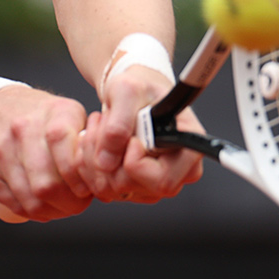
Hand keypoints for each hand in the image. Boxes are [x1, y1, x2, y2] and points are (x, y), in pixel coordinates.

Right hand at [0, 84, 95, 221]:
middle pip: (47, 185)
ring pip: (28, 198)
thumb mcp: (67, 115)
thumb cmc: (37, 116)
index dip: (80, 181)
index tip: (87, 190)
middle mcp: (22, 127)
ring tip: (57, 206)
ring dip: (48, 211)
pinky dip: (27, 210)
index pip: (69, 155)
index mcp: (52, 113)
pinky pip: (9, 201)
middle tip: (75, 205)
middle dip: (67, 204)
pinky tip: (36, 204)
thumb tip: (105, 179)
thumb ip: (87, 142)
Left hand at [85, 65, 202, 203]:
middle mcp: (175, 174)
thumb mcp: (127, 90)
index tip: (131, 138)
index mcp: (188, 150)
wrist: (132, 94)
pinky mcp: (132, 187)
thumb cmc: (139, 89)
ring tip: (100, 128)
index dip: (137, 163)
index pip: (163, 181)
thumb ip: (118, 124)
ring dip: (94, 157)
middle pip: (132, 187)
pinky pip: (102, 188)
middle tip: (104, 124)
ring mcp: (153, 184)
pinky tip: (96, 141)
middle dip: (108, 156)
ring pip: (112, 189)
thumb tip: (107, 162)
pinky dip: (90, 164)